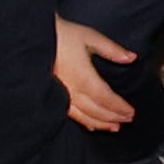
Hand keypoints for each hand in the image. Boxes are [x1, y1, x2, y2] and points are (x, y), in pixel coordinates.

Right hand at [49, 18, 138, 134]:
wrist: (31, 40)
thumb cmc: (61, 35)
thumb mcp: (90, 37)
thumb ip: (112, 50)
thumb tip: (132, 58)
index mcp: (83, 77)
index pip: (105, 98)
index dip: (119, 107)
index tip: (131, 113)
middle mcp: (71, 91)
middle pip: (95, 110)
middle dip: (113, 117)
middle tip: (128, 120)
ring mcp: (60, 95)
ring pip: (82, 116)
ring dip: (100, 123)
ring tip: (114, 128)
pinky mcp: (52, 96)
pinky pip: (69, 114)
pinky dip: (83, 122)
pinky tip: (91, 126)